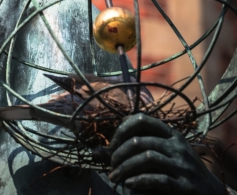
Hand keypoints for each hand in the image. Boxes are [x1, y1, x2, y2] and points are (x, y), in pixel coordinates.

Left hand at [108, 113, 224, 193]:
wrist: (210, 192)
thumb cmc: (177, 170)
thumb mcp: (158, 155)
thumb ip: (129, 152)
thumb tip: (94, 151)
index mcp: (170, 133)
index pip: (139, 119)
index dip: (120, 130)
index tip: (111, 146)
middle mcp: (177, 145)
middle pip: (139, 140)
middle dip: (118, 154)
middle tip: (111, 166)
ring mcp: (183, 164)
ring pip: (147, 158)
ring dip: (125, 168)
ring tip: (115, 177)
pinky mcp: (186, 184)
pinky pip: (159, 179)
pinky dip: (140, 181)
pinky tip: (130, 184)